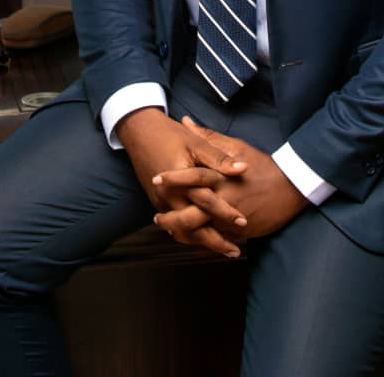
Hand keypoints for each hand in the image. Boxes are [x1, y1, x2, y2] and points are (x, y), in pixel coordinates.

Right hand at [116, 107, 247, 256]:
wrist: (139, 132)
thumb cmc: (170, 135)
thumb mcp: (196, 142)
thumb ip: (219, 158)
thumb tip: (243, 169)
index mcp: (181, 180)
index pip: (207, 201)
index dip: (226, 212)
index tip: (243, 222)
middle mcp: (169, 195)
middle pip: (193, 226)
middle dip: (215, 240)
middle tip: (235, 250)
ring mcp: (161, 201)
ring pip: (183, 230)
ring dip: (203, 242)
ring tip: (224, 249)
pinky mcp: (158, 202)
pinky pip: (175, 224)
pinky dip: (190, 234)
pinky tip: (204, 238)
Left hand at [152, 117, 309, 250]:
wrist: (290, 188)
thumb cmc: (261, 165)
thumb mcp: (236, 146)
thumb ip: (208, 137)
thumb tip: (185, 121)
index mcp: (223, 177)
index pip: (193, 177)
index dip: (173, 178)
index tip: (155, 179)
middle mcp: (225, 200)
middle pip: (192, 214)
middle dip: (172, 218)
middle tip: (158, 216)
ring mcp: (232, 219)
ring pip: (202, 232)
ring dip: (183, 233)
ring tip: (170, 230)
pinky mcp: (240, 232)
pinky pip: (217, 238)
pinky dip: (202, 240)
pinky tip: (190, 240)